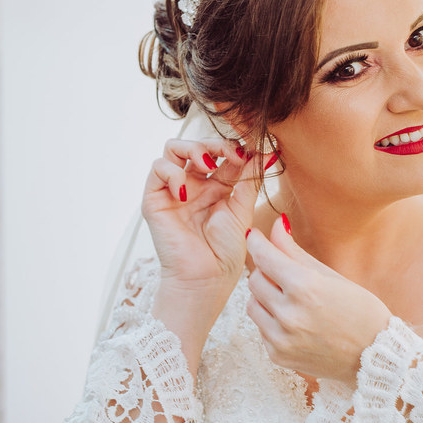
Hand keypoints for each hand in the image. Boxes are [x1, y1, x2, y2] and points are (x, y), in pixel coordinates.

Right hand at [142, 138, 269, 371]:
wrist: (205, 278)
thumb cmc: (226, 252)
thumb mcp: (242, 209)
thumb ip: (250, 179)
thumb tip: (267, 152)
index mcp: (217, 187)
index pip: (223, 154)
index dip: (236, 147)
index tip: (252, 153)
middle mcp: (194, 185)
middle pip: (199, 145)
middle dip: (217, 143)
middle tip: (233, 155)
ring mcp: (174, 190)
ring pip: (174, 149)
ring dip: (193, 148)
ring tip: (208, 165)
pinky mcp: (155, 200)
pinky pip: (157, 169)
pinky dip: (172, 172)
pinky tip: (186, 192)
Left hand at [244, 216, 391, 385]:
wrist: (374, 357)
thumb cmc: (361, 311)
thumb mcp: (331, 276)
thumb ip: (296, 251)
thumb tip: (276, 225)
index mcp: (305, 287)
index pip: (264, 257)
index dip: (256, 242)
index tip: (254, 235)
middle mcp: (289, 314)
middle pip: (255, 279)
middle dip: (266, 271)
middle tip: (284, 273)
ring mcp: (281, 338)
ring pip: (252, 304)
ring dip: (265, 297)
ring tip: (291, 300)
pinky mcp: (278, 355)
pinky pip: (261, 328)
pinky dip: (272, 320)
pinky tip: (296, 323)